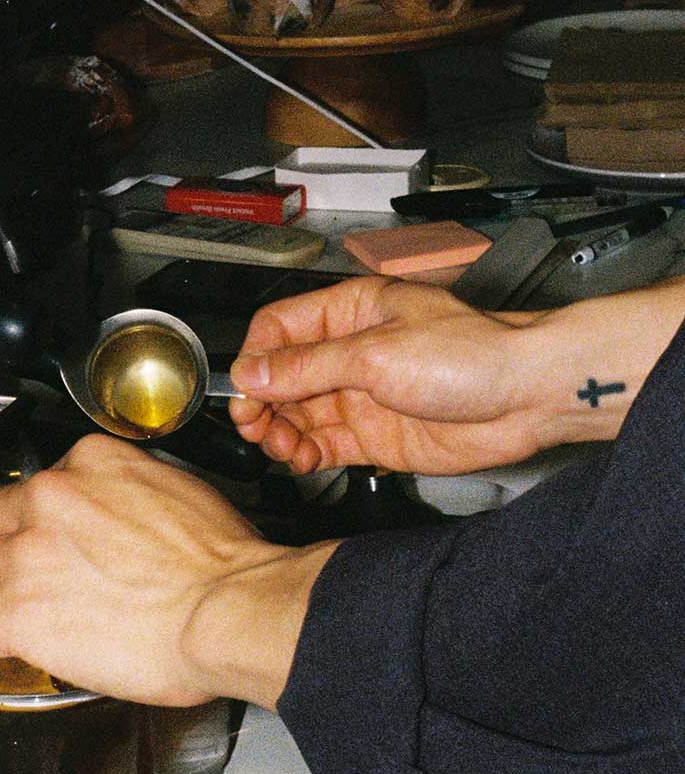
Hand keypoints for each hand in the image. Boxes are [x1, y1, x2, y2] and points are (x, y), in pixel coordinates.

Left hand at [0, 432, 336, 711]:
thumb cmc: (224, 569)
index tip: (57, 543)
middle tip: (33, 580)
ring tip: (13, 612)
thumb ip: (128, 498)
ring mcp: (25, 553)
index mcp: (90, 461)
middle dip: (5, 551)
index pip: (34, 486)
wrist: (229, 611)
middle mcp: (48, 498)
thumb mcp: (179, 495)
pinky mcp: (14, 611)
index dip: (40, 523)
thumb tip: (116, 525)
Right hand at [227, 276, 553, 475]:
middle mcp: (351, 353)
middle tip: (255, 426)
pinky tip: (303, 461)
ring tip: (283, 448)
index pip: (278, 329)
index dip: (255, 359)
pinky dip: (307, 456)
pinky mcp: (376, 436)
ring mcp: (362, 396)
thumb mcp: (376, 353)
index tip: (245, 389)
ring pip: (298, 416)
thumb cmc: (472, 354)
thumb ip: (309, 367)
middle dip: (262, 403)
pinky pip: (325, 446)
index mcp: (349, 312)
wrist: (527, 397)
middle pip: (281, 377)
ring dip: (281, 433)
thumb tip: (252, 373)